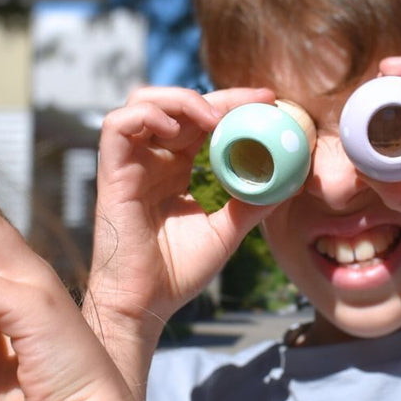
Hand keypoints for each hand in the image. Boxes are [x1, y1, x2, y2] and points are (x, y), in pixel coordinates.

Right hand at [87, 85, 277, 337]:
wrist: (147, 304)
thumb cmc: (178, 272)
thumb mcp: (227, 230)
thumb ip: (252, 202)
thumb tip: (289, 178)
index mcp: (178, 167)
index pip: (203, 119)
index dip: (234, 103)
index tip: (269, 101)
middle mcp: (153, 159)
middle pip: (177, 103)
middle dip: (217, 96)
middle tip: (252, 104)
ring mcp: (131, 163)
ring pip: (142, 101)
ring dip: (179, 99)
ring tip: (212, 119)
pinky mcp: (112, 173)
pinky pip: (116, 125)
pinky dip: (146, 116)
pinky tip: (175, 131)